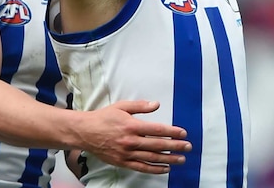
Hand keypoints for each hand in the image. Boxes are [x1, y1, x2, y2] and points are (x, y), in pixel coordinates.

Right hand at [75, 100, 190, 174]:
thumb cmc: (104, 118)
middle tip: (188, 147)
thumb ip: (140, 106)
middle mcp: (131, 141)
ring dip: (168, 159)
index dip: (172, 132)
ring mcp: (126, 153)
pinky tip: (165, 168)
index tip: (184, 133)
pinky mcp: (122, 162)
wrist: (85, 132)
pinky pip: (142, 167)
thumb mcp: (122, 106)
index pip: (157, 130)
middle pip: (158, 145)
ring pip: (152, 158)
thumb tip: (156, 104)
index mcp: (132, 126)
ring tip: (181, 159)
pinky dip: (155, 169)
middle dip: (175, 146)